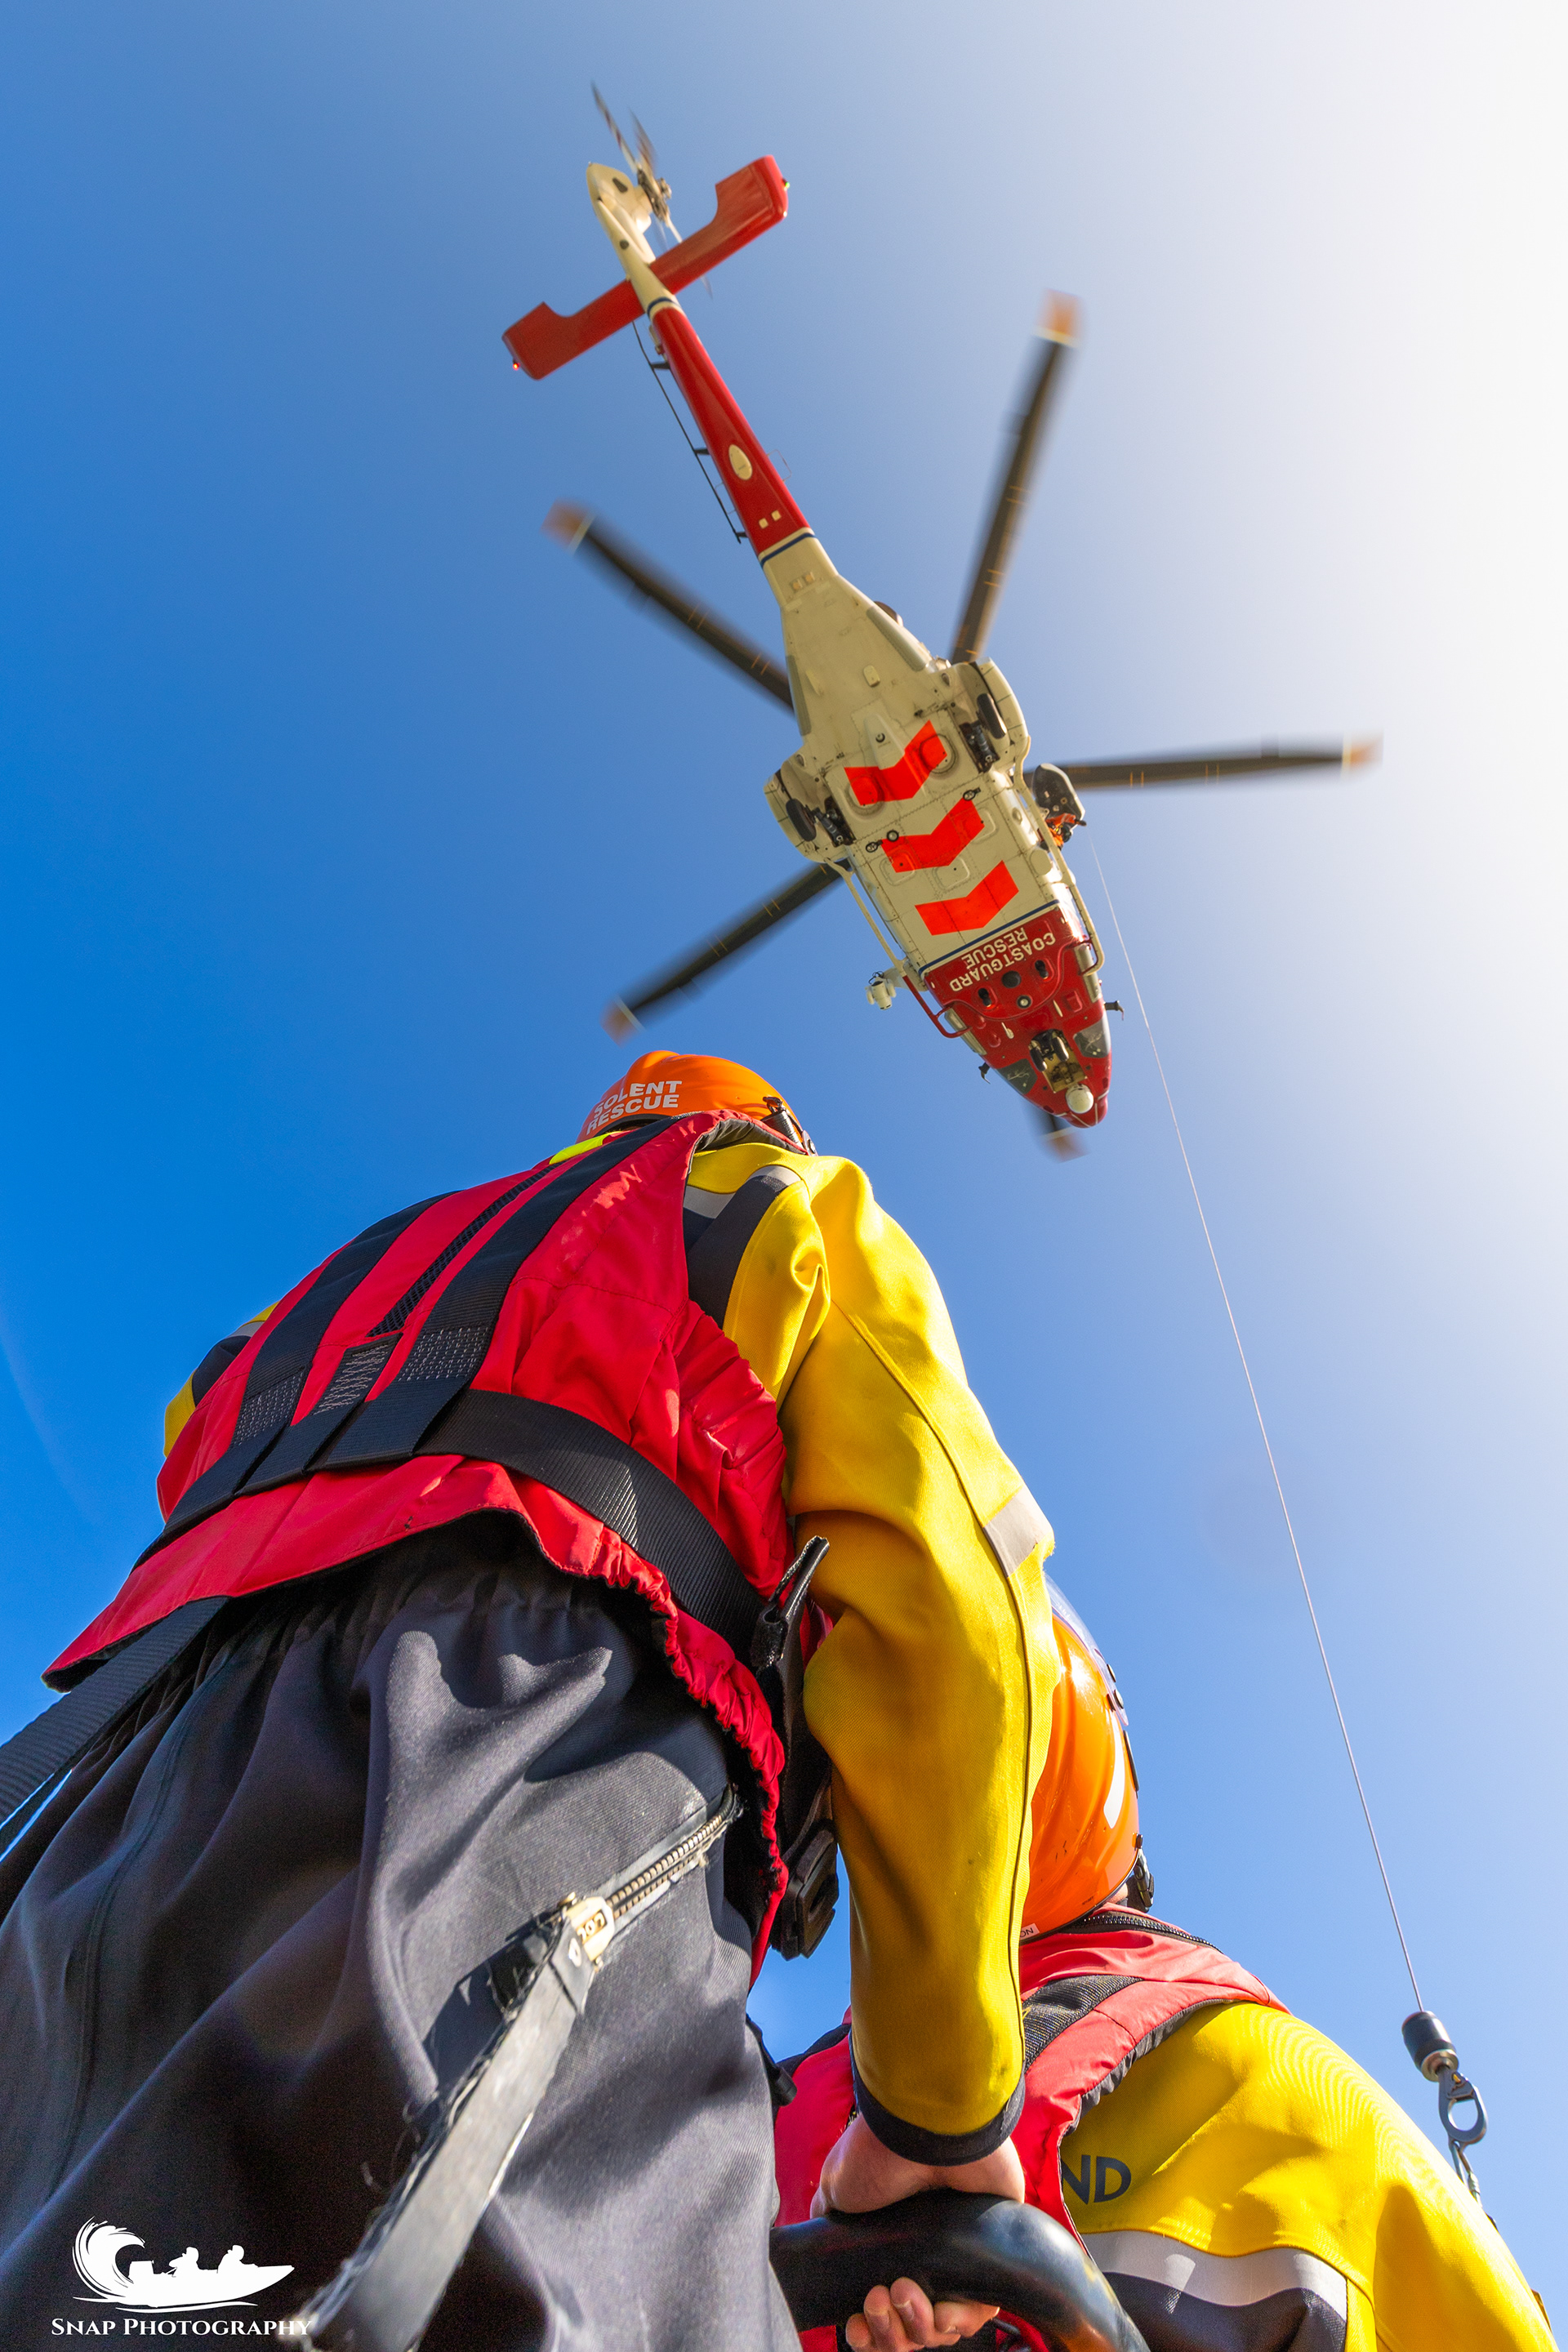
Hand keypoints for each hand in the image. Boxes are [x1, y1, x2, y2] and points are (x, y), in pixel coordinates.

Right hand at [812, 2114, 1025, 2347]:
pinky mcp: (991, 2253)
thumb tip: (825, 2247)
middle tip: (877, 2301)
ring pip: (942, 2324)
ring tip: (900, 2293)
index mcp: (890, 2243)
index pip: (883, 2306)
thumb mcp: (836, 2188)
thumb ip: (833, 2225)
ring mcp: (958, 2253)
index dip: (868, 2329)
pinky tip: (939, 2311)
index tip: (855, 2326)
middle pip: (911, 2325)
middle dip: (890, 2332)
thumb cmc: (877, 2154)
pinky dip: (959, 2319)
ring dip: (918, 2325)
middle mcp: (924, 2251)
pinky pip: (980, 2308)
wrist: (922, 2131)